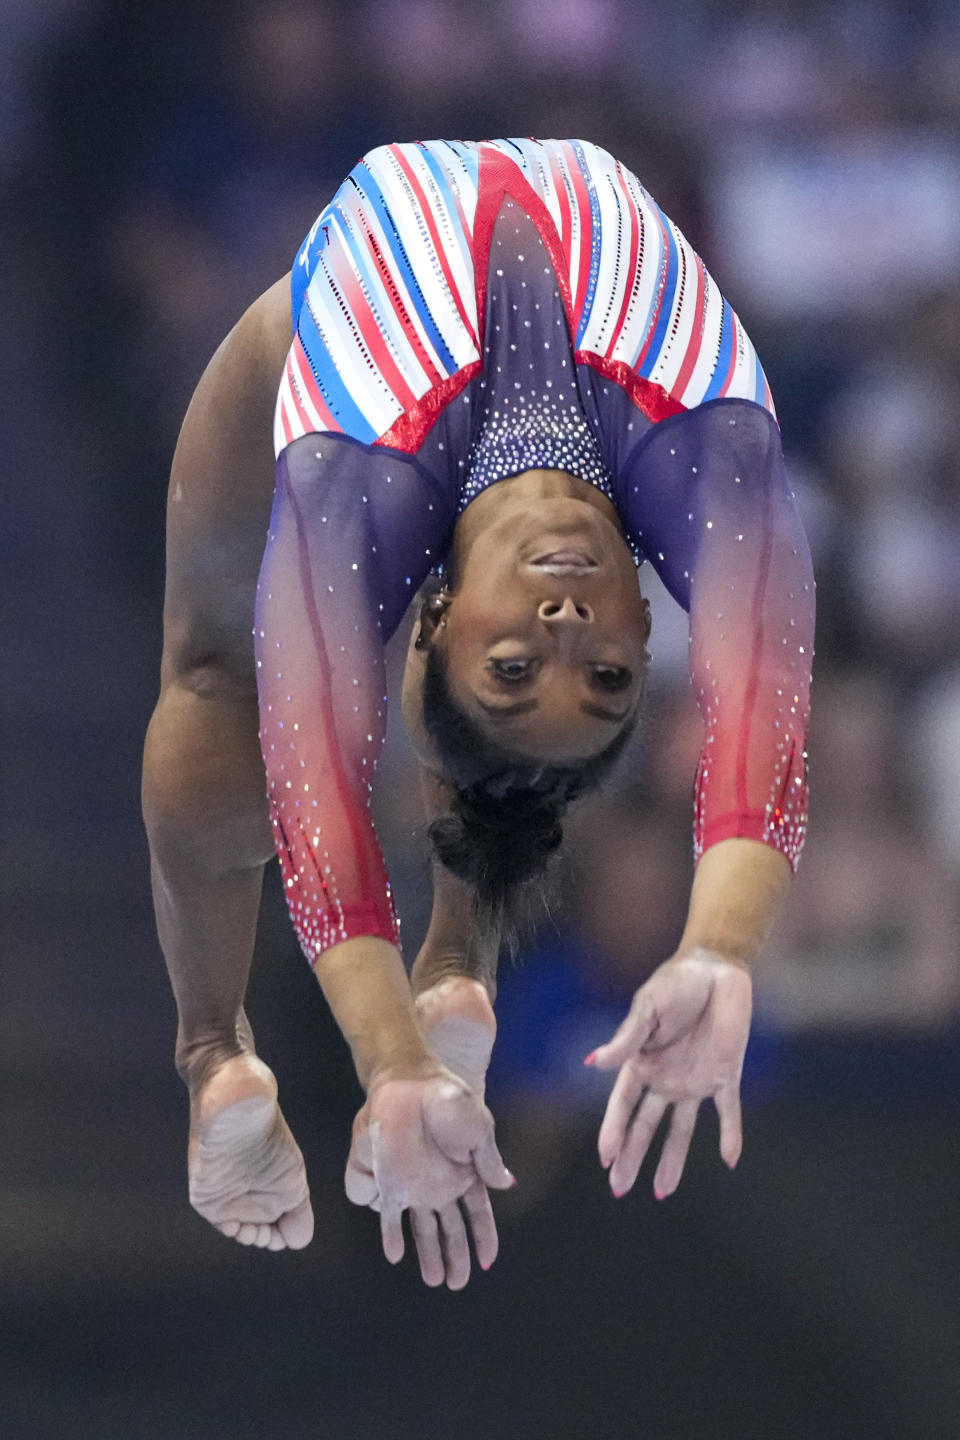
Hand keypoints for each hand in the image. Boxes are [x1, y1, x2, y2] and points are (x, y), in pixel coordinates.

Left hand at [345, 1069, 513, 1288]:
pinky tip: (395, 1256)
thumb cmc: (448, 1101)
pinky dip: (392, 1235)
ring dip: (429, 1254)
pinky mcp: (389, 1183)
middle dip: (456, 1256)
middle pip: (451, 1229)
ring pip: (423, 1229)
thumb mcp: (479, 1127)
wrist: (410, 1085)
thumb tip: (507, 1186)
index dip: (483, 1237)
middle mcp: (440, 1185)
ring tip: (435, 1281)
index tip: (488, 1261)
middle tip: (458, 1284)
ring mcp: (414, 1186)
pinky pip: (389, 1216)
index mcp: (465, 1173)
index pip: (477, 1213)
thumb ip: (489, 1160)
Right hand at [588, 950, 751, 1199]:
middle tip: (619, 1189)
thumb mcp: (647, 1007)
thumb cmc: (676, 982)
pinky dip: (731, 1135)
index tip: (605, 1160)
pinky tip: (730, 1160)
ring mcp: (695, 1080)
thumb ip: (627, 1039)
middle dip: (632, 1156)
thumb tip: (593, 1064)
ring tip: (662, 1192)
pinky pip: (728, 1112)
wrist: (717, 968)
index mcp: (642, 1062)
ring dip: (672, 1159)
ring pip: (682, 1129)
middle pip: (646, 1125)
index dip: (614, 1131)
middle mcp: (665, 1078)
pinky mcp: (725, 1075)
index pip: (623, 1104)